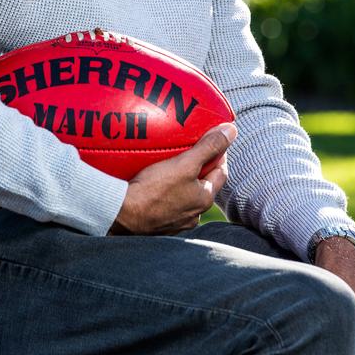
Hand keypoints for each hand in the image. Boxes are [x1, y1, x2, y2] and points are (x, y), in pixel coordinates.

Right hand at [108, 122, 236, 235]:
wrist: (121, 215)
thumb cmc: (154, 189)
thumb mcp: (185, 163)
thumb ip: (209, 146)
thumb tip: (232, 130)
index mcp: (204, 199)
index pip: (221, 172)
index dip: (219, 153)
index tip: (212, 139)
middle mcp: (194, 214)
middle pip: (203, 183)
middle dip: (199, 166)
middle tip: (189, 148)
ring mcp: (176, 221)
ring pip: (185, 194)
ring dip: (182, 180)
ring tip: (171, 163)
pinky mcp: (158, 224)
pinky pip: (167, 203)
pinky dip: (166, 192)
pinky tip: (154, 182)